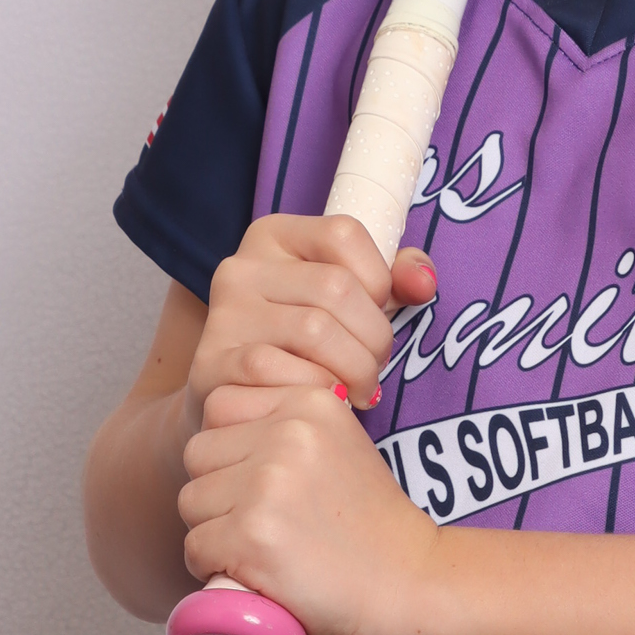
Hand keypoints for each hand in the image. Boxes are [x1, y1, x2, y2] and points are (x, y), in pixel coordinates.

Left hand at [178, 376, 444, 634]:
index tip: (260, 479)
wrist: (408, 581)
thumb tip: (223, 431)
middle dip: (216, 489)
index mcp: (309, 401)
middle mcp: (287, 433)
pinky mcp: (253, 535)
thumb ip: (288, 424)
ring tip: (258, 546)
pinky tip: (251, 572)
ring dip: (212, 529)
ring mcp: (268, 483)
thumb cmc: (368, 522)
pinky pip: (195, 547)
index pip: (220, 404)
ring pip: (191, 501)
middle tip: (258, 519)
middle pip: (198, 453)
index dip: (230, 447)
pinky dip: (213, 568)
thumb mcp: (341, 443)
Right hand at [184, 215, 437, 437]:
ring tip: (358, 389)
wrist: (240, 402)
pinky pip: (281, 372)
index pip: (344, 232)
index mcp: (274, 236)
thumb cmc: (306, 345)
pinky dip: (317, 391)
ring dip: (354, 370)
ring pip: (315, 330)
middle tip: (375, 367)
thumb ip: (395, 279)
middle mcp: (240, 267)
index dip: (378, 277)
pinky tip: (325, 401)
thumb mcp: (351, 300)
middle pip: (335, 287)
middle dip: (374, 337)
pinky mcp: (211, 364)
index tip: (377, 312)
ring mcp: (223, 315)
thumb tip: (423, 283)